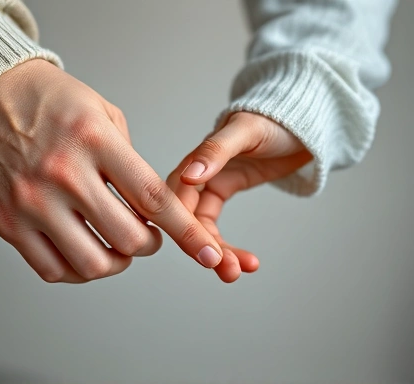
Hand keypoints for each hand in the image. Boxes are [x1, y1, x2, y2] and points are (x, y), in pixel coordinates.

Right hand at [0, 59, 224, 282]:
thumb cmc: (51, 102)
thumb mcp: (103, 113)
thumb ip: (130, 162)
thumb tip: (150, 211)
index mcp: (94, 140)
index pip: (153, 198)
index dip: (185, 232)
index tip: (207, 252)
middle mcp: (61, 173)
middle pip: (127, 238)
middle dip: (149, 244)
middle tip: (147, 235)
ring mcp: (30, 201)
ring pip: (91, 263)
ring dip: (116, 262)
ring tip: (116, 246)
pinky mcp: (6, 222)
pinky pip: (52, 269)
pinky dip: (78, 269)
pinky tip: (84, 251)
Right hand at [167, 112, 312, 282]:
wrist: (299, 122)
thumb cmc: (273, 119)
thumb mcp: (245, 131)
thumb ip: (215, 151)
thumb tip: (189, 176)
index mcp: (195, 160)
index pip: (177, 198)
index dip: (185, 225)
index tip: (201, 251)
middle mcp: (198, 176)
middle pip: (189, 219)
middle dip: (205, 247)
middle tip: (227, 271)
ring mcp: (212, 185)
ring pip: (204, 228)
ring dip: (219, 253)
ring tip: (238, 272)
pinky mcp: (226, 191)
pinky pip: (217, 225)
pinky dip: (228, 244)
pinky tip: (245, 260)